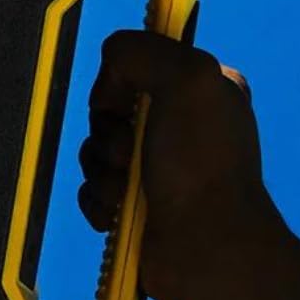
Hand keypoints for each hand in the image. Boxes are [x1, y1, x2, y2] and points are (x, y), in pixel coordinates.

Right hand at [78, 27, 293, 299]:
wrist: (206, 248)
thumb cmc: (201, 162)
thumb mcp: (187, 77)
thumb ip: (140, 51)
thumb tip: (110, 72)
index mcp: (203, 89)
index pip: (139, 64)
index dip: (121, 80)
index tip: (125, 100)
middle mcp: (182, 125)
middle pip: (110, 110)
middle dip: (108, 132)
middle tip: (128, 155)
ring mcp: (158, 170)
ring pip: (96, 152)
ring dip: (102, 172)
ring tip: (126, 194)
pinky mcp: (135, 208)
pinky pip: (93, 191)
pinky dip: (98, 202)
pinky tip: (117, 215)